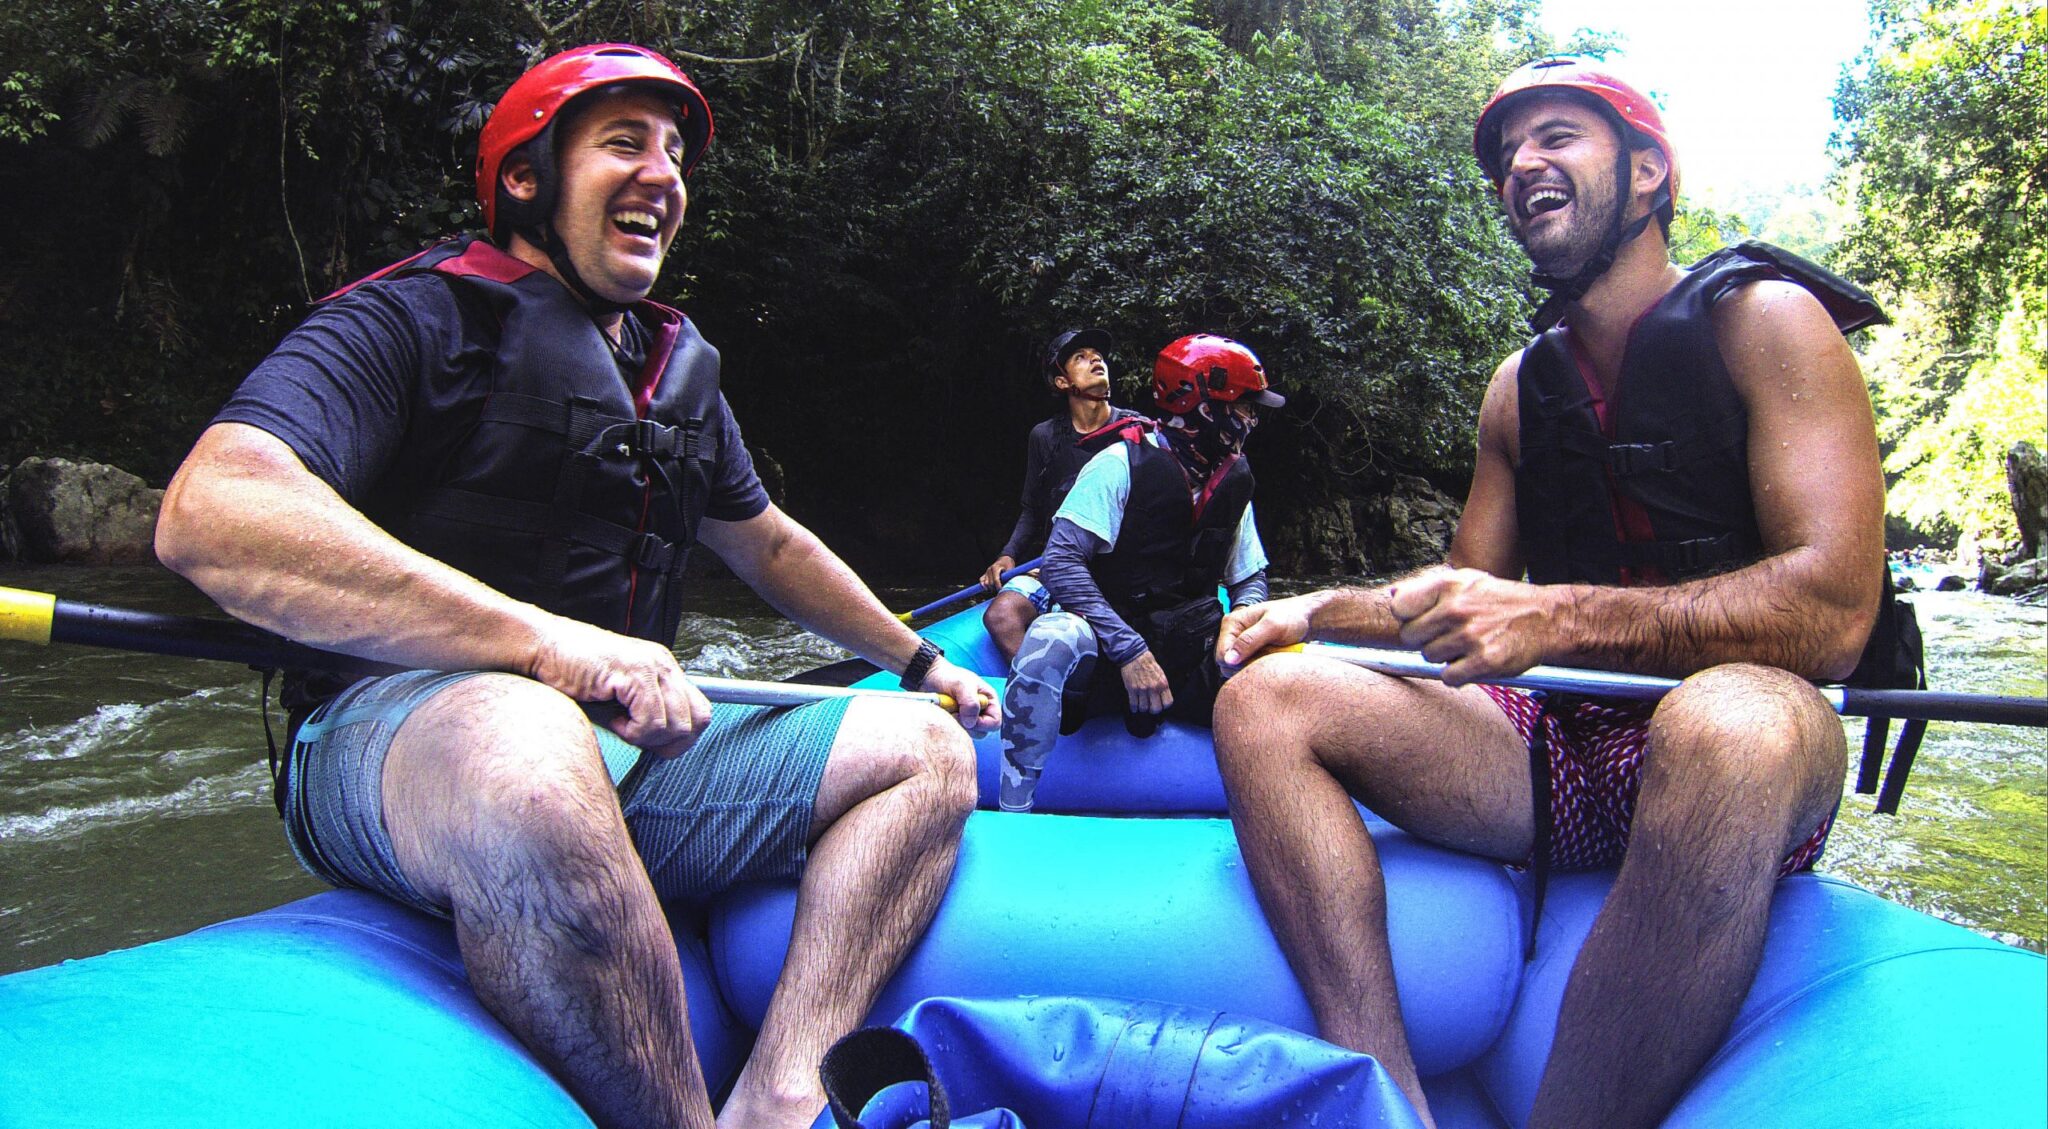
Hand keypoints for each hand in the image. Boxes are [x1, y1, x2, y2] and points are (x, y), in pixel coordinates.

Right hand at [525, 616, 712, 757]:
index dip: (679, 737)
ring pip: (677, 725)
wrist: (542, 648)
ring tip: (617, 722)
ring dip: (645, 736)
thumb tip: (669, 747)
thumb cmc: (573, 676)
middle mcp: (665, 664)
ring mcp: (653, 666)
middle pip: (698, 721)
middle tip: (633, 733)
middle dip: (666, 741)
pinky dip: (631, 732)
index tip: (648, 739)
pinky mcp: (635, 672)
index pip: (701, 713)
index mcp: (665, 669)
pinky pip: (652, 722)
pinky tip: (610, 718)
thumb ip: (648, 713)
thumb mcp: (620, 698)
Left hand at [920, 657, 1000, 732]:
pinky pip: (955, 732)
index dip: (983, 724)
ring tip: (948, 711)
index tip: (968, 718)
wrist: (929, 677)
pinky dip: (949, 726)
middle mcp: (980, 712)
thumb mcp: (962, 685)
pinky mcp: (955, 722)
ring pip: (968, 733)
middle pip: (981, 732)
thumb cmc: (948, 676)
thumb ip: (971, 703)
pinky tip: (944, 714)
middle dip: (967, 725)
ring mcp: (967, 718)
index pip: (994, 722)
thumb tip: (970, 723)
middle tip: (954, 714)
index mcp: (988, 701)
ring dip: (957, 725)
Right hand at [979, 556, 1016, 590]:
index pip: (996, 580)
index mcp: (995, 567)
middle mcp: (989, 569)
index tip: (1002, 590)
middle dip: (995, 588)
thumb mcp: (1010, 570)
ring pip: (985, 583)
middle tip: (1000, 590)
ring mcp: (986, 572)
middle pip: (990, 583)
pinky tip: (989, 589)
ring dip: (990, 588)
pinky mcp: (984, 574)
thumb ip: (1008, 577)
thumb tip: (1007, 586)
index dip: (998, 587)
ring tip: (996, 590)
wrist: (1004, 560)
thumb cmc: (1008, 566)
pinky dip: (984, 586)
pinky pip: (981, 581)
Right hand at [1120, 650, 1172, 713]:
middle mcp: (1153, 688)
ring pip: (1144, 708)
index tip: (1160, 705)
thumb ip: (1162, 685)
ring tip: (1141, 706)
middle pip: (1156, 708)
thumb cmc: (1148, 663)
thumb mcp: (1161, 673)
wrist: (1135, 655)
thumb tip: (1162, 697)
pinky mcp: (1132, 689)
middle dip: (1153, 710)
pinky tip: (1134, 708)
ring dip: (1142, 708)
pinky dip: (1134, 708)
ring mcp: (1142, 689)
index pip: (1168, 702)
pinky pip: (1133, 704)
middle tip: (1150, 708)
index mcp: (1163, 683)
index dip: (1164, 706)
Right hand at [1216, 594, 1317, 672]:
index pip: (1222, 655)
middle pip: (1228, 664)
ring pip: (1239, 669)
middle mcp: (1233, 635)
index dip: (1237, 663)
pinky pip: (1249, 669)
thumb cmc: (1292, 616)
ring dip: (1254, 668)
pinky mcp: (1251, 653)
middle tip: (1268, 656)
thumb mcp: (1272, 626)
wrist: (1307, 619)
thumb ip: (1250, 641)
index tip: (1258, 659)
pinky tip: (1271, 660)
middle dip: (1247, 665)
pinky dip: (1260, 668)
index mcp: (1232, 623)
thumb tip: (1229, 659)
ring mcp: (1242, 645)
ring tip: (1271, 656)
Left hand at [1387, 566, 1556, 684]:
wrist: (1544, 619)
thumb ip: (1427, 588)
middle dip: (1425, 639)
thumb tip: (1393, 594)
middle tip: (1447, 635)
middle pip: (1410, 637)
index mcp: (1448, 585)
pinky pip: (1449, 677)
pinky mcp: (1484, 661)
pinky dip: (1458, 675)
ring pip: (1429, 657)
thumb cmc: (1500, 601)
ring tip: (1465, 645)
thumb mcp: (1466, 581)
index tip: (1421, 620)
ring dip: (1444, 657)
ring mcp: (1470, 636)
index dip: (1407, 618)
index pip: (1400, 607)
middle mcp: (1457, 609)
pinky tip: (1472, 661)